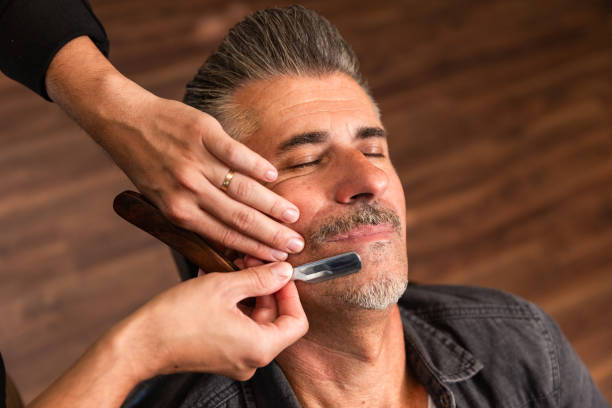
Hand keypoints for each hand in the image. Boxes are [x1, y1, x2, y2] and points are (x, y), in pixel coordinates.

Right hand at [27, 263, 307, 407]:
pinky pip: (237, 325)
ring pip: (255, 319)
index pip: (297, 322)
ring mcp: (235, 359)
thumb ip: (261, 278)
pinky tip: (218, 280)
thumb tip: (285, 271)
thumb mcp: (225, 287)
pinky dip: (232, 303)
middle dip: (265, 287)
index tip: (279, 273)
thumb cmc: (178, 318)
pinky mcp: (220, 354)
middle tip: (250, 261)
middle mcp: (252, 360)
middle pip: (275, 319)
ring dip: (246, 291)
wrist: (139, 344)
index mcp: (260, 348)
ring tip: (231, 266)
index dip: (291, 293)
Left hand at [45, 36, 303, 261]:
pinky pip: (237, 154)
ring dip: (271, 204)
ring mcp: (198, 162)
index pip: (225, 236)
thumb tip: (227, 235)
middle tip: (294, 244)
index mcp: (178, 211)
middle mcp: (189, 190)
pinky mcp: (205, 134)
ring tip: (292, 215)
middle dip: (271, 234)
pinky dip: (257, 165)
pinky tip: (273, 175)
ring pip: (244, 189)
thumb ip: (192, 215)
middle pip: (240, 217)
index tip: (275, 257)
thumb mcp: (161, 198)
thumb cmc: (146, 163)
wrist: (125, 122)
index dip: (254, 248)